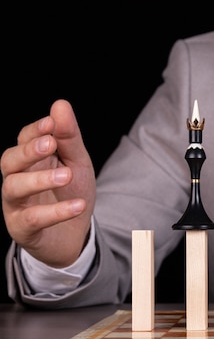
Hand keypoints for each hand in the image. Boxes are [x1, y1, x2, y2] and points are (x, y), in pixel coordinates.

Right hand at [1, 99, 95, 267]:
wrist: (75, 234)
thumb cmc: (71, 192)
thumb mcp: (76, 162)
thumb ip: (69, 137)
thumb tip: (60, 104)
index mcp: (29, 159)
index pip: (23, 139)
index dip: (35, 131)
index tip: (51, 124)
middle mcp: (16, 179)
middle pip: (9, 160)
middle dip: (28, 151)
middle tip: (50, 144)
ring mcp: (16, 204)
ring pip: (14, 188)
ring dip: (40, 179)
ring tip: (67, 175)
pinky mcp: (22, 228)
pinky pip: (33, 219)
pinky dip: (56, 212)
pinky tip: (78, 205)